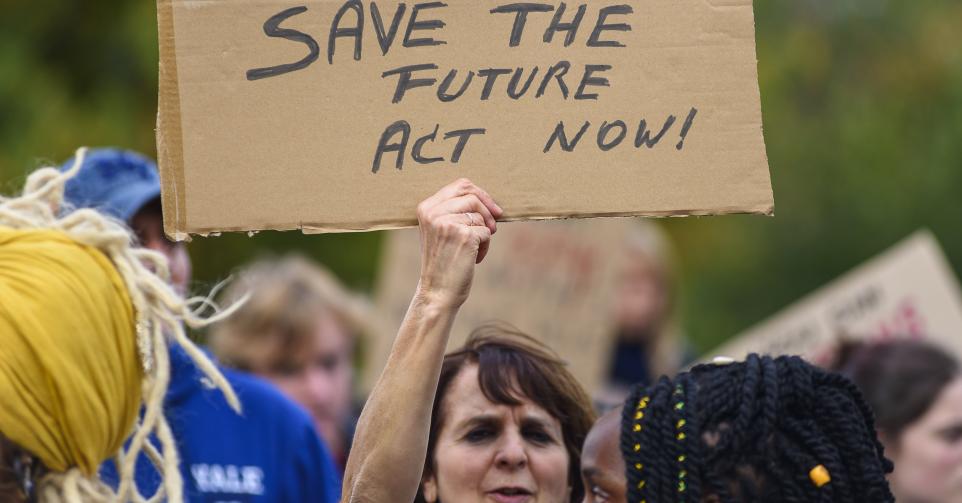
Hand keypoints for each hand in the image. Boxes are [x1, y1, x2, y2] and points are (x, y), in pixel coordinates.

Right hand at [415, 178, 502, 308]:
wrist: (437, 292)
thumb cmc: (443, 262)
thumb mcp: (440, 231)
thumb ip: (454, 211)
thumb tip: (487, 199)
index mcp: (426, 208)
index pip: (460, 185)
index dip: (480, 194)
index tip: (492, 209)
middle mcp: (434, 213)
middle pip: (473, 196)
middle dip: (488, 211)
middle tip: (493, 228)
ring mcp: (447, 223)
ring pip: (481, 216)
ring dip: (485, 233)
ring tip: (475, 249)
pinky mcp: (463, 235)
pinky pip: (486, 232)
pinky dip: (485, 246)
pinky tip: (474, 259)